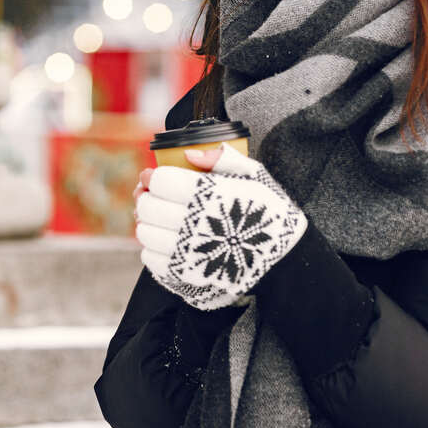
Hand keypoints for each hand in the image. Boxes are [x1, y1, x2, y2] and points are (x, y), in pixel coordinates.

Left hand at [134, 144, 306, 309]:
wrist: (283, 257)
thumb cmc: (268, 211)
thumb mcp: (254, 175)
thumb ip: (222, 159)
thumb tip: (190, 154)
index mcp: (210, 194)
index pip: (161, 181)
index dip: (152, 176)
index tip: (153, 175)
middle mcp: (194, 222)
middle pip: (148, 206)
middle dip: (146, 198)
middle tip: (155, 197)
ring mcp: (187, 250)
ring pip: (145, 232)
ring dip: (147, 223)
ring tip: (160, 219)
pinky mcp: (185, 272)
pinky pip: (150, 259)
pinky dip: (152, 248)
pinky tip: (166, 241)